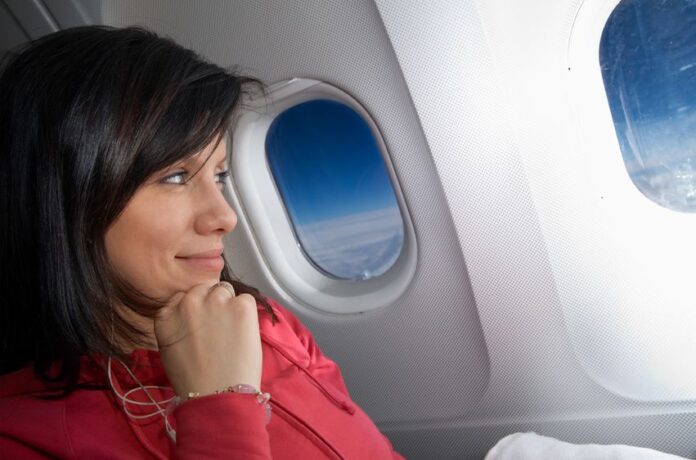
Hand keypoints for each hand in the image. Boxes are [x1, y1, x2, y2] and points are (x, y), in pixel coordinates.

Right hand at [153, 282, 262, 397]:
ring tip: (232, 332)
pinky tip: (243, 334)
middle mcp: (189, 302)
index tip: (203, 324)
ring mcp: (215, 301)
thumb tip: (195, 315)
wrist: (217, 396)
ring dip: (230, 306)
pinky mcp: (240, 306)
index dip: (197, 309)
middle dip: (213, 303)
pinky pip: (246, 300)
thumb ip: (179, 324)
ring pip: (226, 291)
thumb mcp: (172, 349)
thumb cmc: (194, 381)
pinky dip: (248, 314)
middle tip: (220, 327)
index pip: (184, 296)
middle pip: (205, 289)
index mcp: (166, 314)